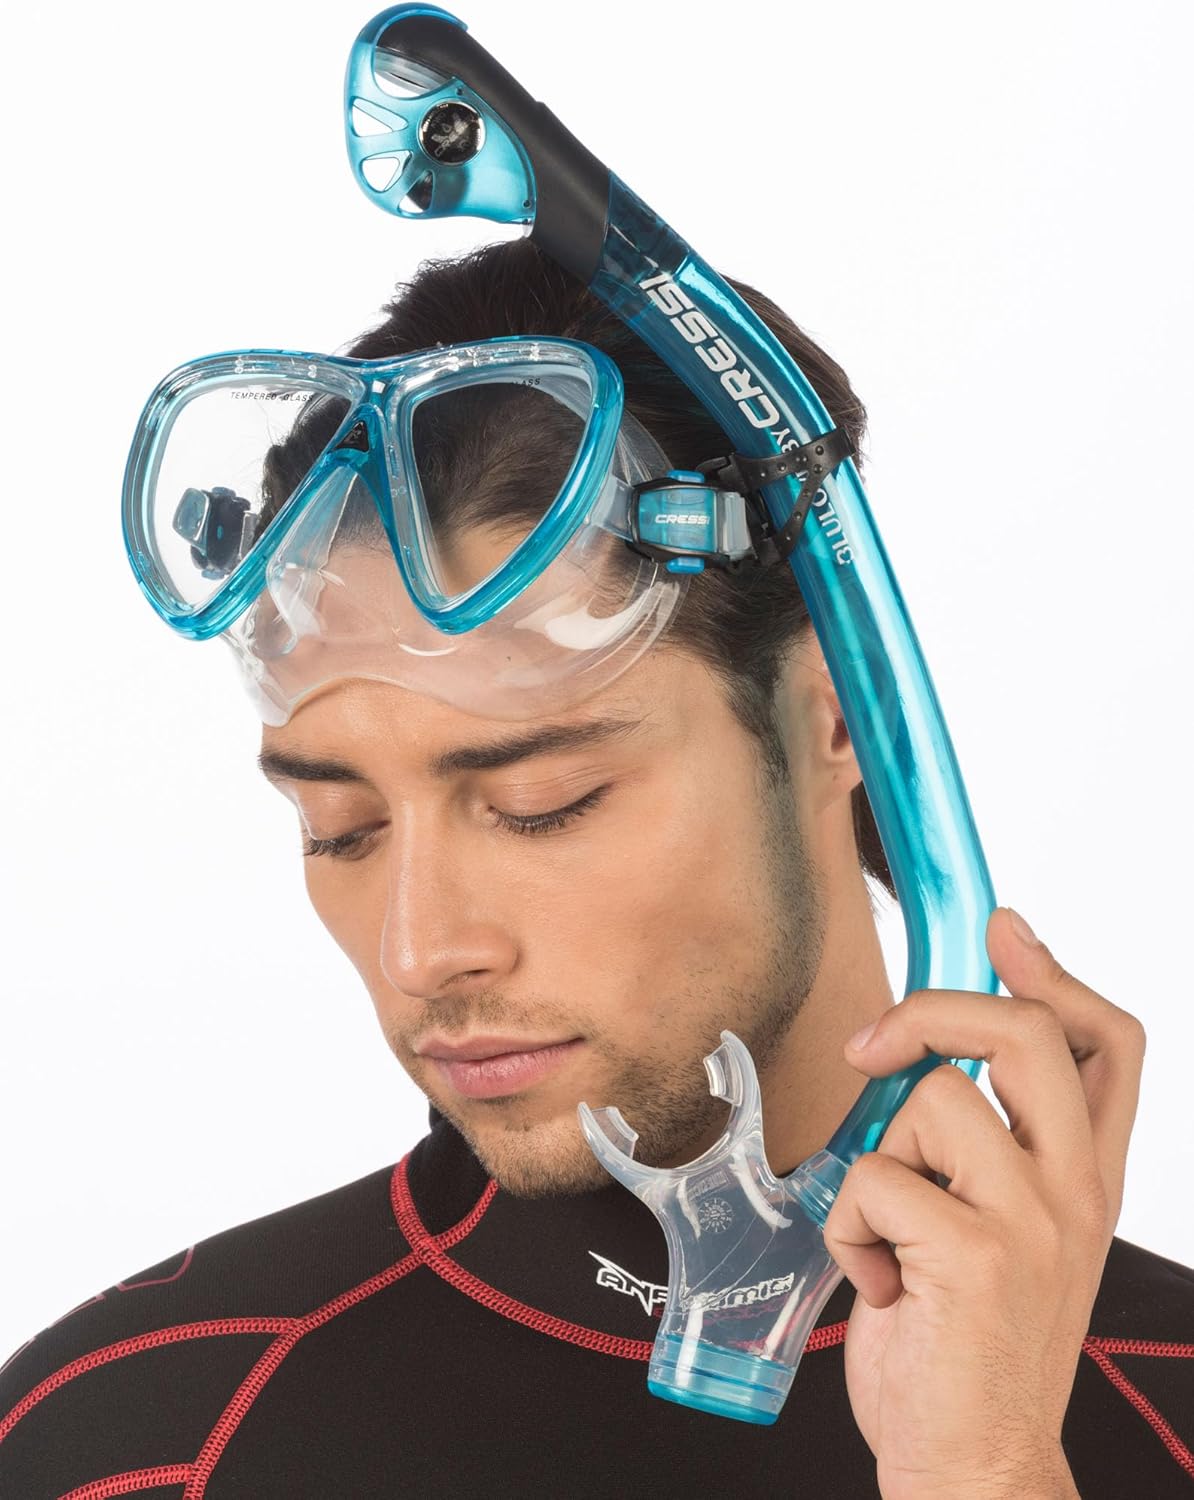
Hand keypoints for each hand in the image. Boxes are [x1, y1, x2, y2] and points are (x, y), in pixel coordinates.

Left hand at [822, 907, 1145, 1498]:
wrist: (974, 1460)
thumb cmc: (966, 1339)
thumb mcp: (1000, 1229)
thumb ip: (984, 1145)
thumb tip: (928, 1053)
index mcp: (1085, 1176)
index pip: (1109, 1042)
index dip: (1055, 972)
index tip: (1001, 930)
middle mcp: (1073, 1190)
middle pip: (1025, 1032)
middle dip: (933, 1009)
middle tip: (875, 1049)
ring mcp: (1031, 1221)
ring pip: (931, 1098)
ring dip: (874, 1155)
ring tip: (886, 1230)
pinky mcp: (973, 1255)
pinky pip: (874, 1176)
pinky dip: (846, 1224)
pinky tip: (874, 1278)